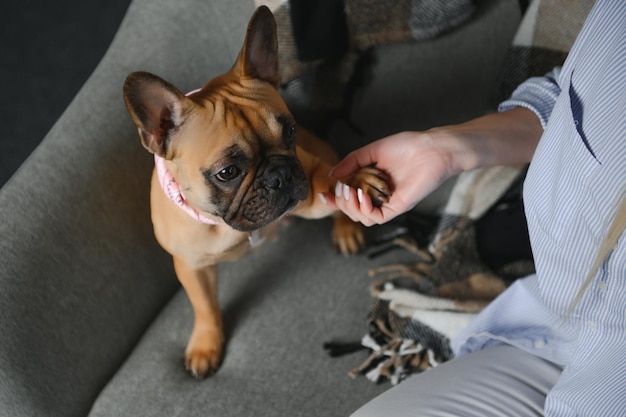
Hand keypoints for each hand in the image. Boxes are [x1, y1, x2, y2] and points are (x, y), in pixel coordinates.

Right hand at [322, 131, 455, 225]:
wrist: (433, 148)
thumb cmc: (408, 146)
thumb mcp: (373, 151)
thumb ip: (352, 161)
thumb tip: (332, 175)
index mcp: (373, 185)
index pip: (350, 199)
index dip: (335, 199)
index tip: (324, 193)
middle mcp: (380, 197)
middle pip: (353, 211)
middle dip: (342, 202)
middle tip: (342, 187)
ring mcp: (389, 204)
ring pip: (362, 218)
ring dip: (351, 207)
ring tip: (350, 191)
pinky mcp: (399, 207)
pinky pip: (376, 218)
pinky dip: (365, 210)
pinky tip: (362, 196)